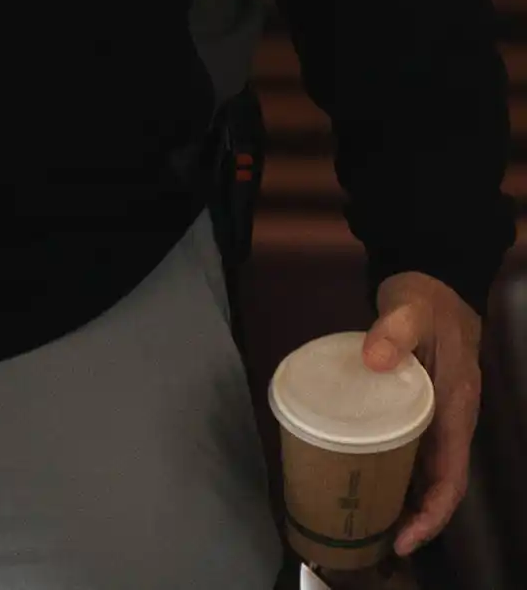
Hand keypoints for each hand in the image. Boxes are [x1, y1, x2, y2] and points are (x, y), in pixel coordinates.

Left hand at [367, 270, 482, 555]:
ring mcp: (437, 416)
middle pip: (439, 484)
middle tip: (375, 538)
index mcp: (455, 410)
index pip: (451, 478)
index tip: (405, 539)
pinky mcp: (420, 407)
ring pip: (426, 471)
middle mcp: (451, 421)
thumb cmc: (425, 301)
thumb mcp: (409, 310)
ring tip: (367, 519)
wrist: (434, 282)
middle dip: (415, 518)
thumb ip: (393, 330)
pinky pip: (412, 450)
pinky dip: (395, 471)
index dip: (431, 514)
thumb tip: (373, 358)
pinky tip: (366, 478)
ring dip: (404, 498)